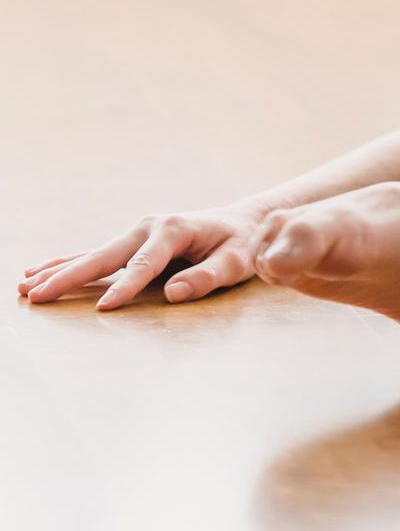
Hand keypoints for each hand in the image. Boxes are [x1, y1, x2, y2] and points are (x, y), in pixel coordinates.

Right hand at [18, 202, 269, 309]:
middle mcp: (148, 228)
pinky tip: (39, 271)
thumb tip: (174, 293)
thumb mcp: (237, 261)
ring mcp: (137, 233)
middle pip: (104, 256)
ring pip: (92, 255)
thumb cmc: (242, 244)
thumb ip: (207, 277)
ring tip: (24, 285)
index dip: (126, 287)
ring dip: (58, 270)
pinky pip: (95, 256)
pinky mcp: (132, 243)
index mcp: (173, 230)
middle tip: (36, 294)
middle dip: (70, 276)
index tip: (105, 307)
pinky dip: (67, 264)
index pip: (144, 265)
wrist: (243, 222)